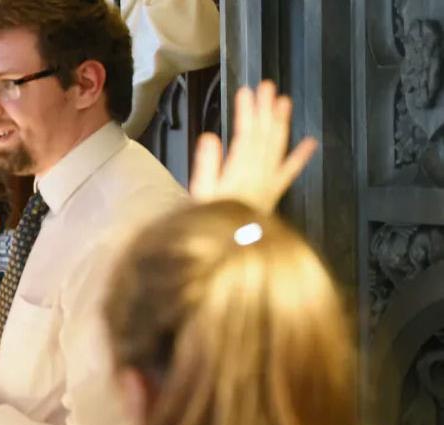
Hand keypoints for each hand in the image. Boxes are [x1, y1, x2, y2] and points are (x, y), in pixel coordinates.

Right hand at [189, 80, 317, 212]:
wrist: (233, 251)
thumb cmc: (213, 224)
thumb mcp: (200, 197)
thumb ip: (206, 167)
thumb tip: (210, 138)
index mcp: (239, 173)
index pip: (245, 135)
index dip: (247, 112)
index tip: (246, 92)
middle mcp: (258, 174)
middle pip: (264, 135)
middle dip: (266, 109)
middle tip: (267, 86)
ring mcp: (268, 182)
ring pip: (277, 146)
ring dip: (281, 123)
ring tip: (284, 102)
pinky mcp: (272, 192)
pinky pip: (288, 172)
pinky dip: (299, 157)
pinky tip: (310, 144)